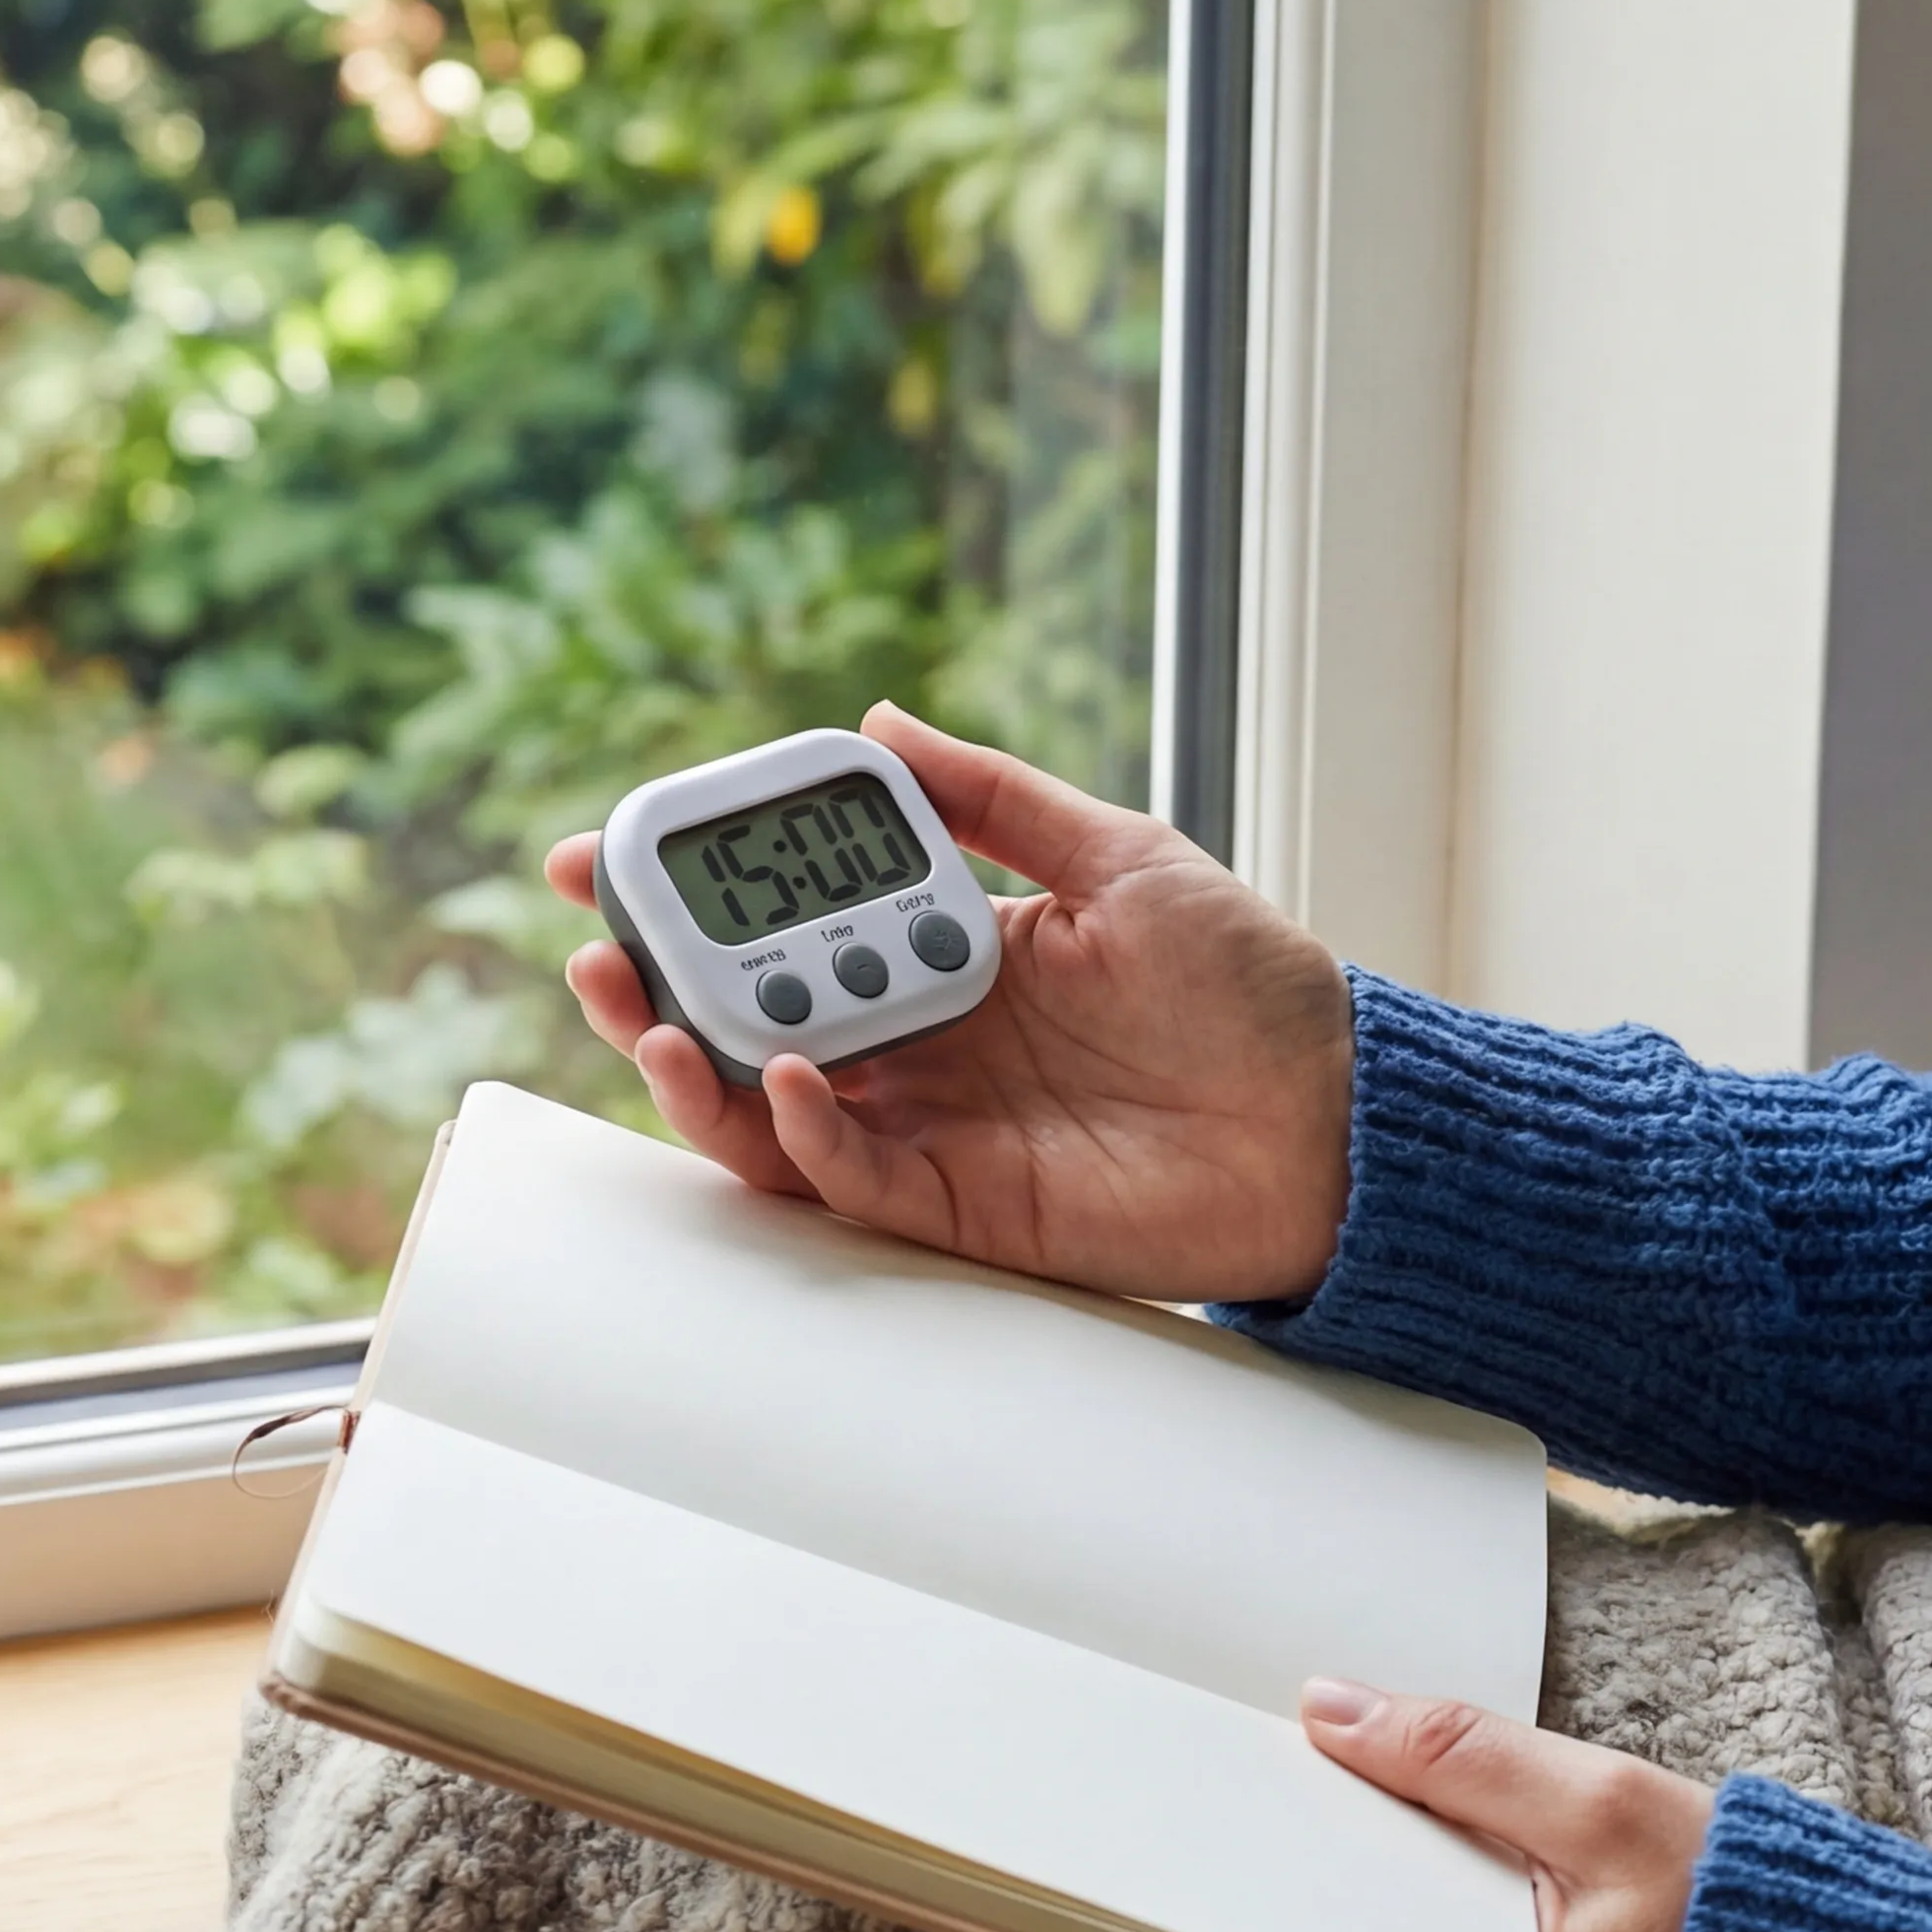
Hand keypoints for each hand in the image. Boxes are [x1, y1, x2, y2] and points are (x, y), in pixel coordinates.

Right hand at [547, 703, 1356, 1304]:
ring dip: (692, 1073)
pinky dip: (801, 1137)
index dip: (692, 894)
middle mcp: (920, 1045)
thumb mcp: (1120, 854)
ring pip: (766, 1113)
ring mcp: (932, 1129)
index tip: (606, 855)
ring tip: (647, 1021)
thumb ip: (992, 797)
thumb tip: (878, 724)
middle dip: (653, 988)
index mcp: (945, 951)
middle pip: (747, 1022)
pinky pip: (848, 1180)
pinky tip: (787, 1081)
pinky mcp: (961, 1208)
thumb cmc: (1250, 986)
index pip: (785, 922)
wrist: (1336, 1117)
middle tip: (595, 949)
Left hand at [1297, 1679, 1706, 1931]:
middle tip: (1323, 1802)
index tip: (1262, 1802)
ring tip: (1384, 1839)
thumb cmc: (1760, 1924)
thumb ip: (1458, 1756)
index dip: (1295, 1875)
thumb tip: (1328, 1712)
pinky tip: (1453, 1901)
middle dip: (1344, 1896)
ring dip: (1396, 1929)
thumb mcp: (1607, 1807)